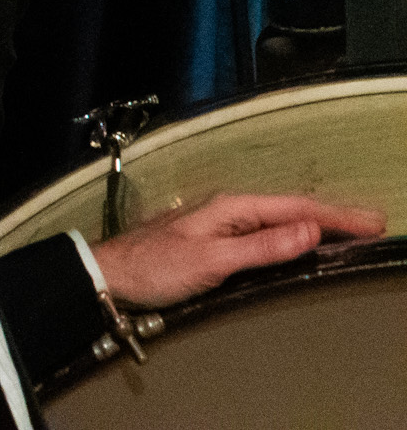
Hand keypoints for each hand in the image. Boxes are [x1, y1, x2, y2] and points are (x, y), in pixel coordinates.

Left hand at [90, 193, 384, 307]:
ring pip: (279, 220)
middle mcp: (228, 210)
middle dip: (332, 216)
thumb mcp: (211, 259)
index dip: (336, 216)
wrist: (111, 275)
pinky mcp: (216, 241)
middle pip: (291, 210)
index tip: (372, 222)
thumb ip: (260, 246)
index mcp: (231, 208)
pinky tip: (300, 244)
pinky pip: (265, 233)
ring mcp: (221, 224)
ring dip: (314, 225)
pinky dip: (292, 236)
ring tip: (347, 232)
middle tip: (373, 224)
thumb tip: (310, 231)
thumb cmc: (156, 266)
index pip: (294, 208)